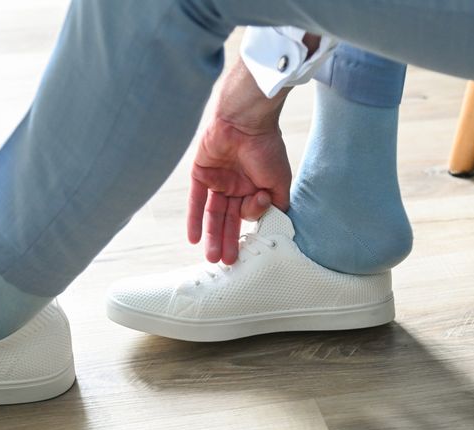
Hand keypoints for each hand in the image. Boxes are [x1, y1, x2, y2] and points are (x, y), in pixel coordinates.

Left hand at [187, 60, 291, 264]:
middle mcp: (236, 186)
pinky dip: (194, 220)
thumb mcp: (279, 181)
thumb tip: (275, 224)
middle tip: (228, 262)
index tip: (257, 207)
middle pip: (230, 219)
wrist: (245, 122)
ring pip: (214, 214)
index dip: (252, 215)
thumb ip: (277, 204)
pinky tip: (194, 239)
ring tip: (212, 258)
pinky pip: (196, 201)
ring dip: (213, 236)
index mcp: (254, 187)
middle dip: (229, 241)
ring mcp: (218, 181)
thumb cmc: (267, 148)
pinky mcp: (201, 174)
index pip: (250, 213)